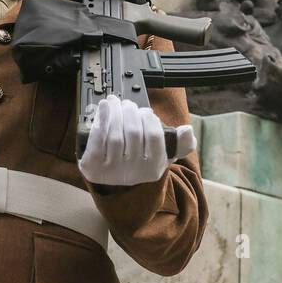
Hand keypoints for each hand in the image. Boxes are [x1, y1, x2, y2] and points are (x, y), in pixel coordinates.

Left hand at [78, 94, 196, 187]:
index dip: (150, 119)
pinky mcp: (94, 166)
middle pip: (133, 133)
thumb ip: (180, 144)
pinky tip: (104, 107)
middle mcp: (133, 173)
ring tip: (115, 102)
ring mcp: (112, 171)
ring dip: (116, 112)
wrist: (113, 180)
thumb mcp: (163, 155)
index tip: (146, 111)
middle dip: (131, 112)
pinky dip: (101, 119)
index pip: (155, 137)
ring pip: (115, 135)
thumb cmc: (139, 161)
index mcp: (153, 169)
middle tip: (128, 105)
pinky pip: (98, 140)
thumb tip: (187, 131)